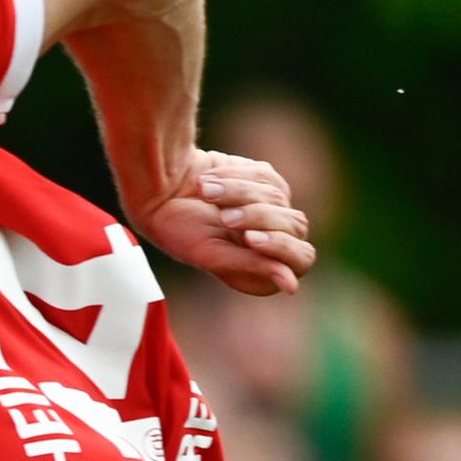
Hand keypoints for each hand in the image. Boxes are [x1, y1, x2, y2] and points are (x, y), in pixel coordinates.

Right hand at [133, 149, 315, 297]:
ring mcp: (271, 207)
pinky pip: (266, 175)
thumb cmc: (180, 231)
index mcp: (263, 268)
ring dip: (239, 192)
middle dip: (258, 217)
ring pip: (279, 197)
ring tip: (205, 191)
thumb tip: (292, 285)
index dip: (281, 246)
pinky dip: (236, 175)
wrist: (158, 190)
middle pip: (295, 225)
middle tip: (224, 217)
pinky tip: (209, 180)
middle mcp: (272, 239)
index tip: (249, 237)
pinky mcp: (264, 179)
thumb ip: (254, 268)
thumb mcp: (213, 255)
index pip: (302, 258)